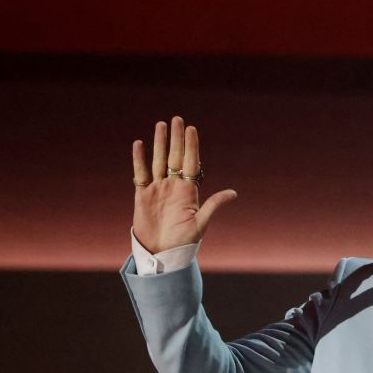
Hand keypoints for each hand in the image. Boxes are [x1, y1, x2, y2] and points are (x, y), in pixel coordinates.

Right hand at [131, 116, 236, 253]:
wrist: (162, 254)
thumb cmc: (184, 241)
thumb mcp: (200, 223)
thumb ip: (213, 205)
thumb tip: (233, 193)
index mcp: (189, 191)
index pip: (191, 163)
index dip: (191, 146)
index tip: (191, 129)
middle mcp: (174, 186)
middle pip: (175, 157)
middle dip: (176, 138)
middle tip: (177, 119)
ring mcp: (158, 189)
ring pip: (158, 161)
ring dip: (159, 144)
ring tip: (161, 125)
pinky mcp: (142, 195)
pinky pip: (141, 173)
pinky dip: (139, 159)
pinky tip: (139, 144)